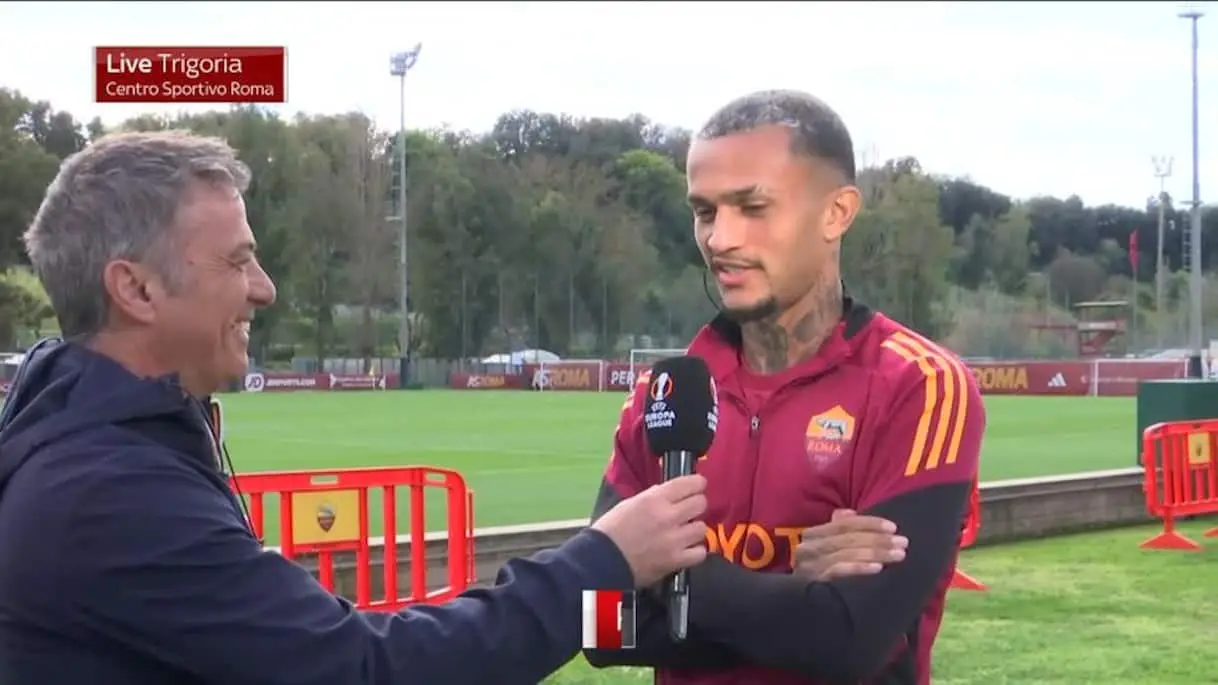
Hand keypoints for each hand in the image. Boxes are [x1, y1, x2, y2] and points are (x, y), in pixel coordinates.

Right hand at [591, 475, 708, 586]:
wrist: (602, 561)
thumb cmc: (610, 532)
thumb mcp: (629, 504)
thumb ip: (652, 498)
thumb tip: (669, 493)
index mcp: (654, 499)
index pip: (689, 484)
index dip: (697, 483)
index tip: (698, 486)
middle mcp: (668, 516)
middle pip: (700, 503)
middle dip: (696, 505)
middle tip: (689, 510)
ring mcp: (674, 540)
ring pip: (701, 528)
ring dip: (694, 529)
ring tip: (684, 532)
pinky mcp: (676, 560)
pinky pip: (699, 552)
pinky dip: (695, 550)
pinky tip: (686, 549)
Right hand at [793, 509, 906, 580]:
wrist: (793, 608)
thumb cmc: (818, 574)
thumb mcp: (826, 550)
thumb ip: (837, 530)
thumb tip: (849, 512)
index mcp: (813, 536)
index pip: (844, 524)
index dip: (870, 524)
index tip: (893, 528)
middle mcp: (809, 548)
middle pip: (848, 538)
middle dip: (878, 539)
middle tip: (903, 543)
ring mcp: (811, 567)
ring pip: (846, 553)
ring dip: (876, 553)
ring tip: (898, 555)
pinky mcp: (815, 584)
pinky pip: (839, 571)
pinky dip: (859, 567)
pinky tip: (878, 568)